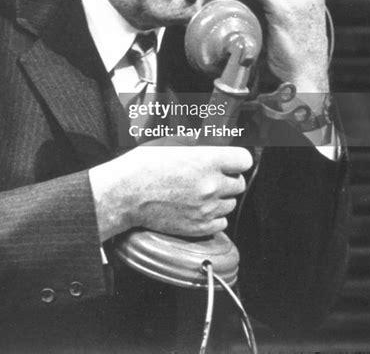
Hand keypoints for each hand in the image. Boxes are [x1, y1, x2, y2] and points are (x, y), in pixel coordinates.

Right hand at [89, 145, 251, 240]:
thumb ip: (198, 144)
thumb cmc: (143, 166)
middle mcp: (211, 185)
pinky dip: (214, 216)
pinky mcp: (199, 227)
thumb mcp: (172, 143)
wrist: (126, 194)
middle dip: (229, 179)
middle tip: (213, 177)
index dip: (237, 160)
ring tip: (202, 193)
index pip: (244, 160)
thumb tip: (211, 143)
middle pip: (240, 184)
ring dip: (221, 198)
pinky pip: (222, 222)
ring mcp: (206, 208)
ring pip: (230, 204)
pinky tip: (200, 208)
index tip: (231, 161)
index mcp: (207, 160)